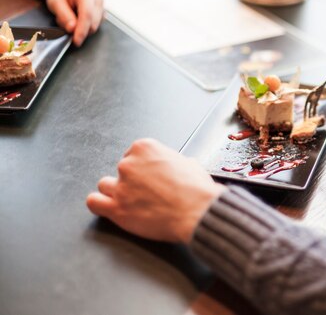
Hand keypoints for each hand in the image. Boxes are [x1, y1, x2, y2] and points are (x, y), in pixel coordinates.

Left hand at [46, 0, 103, 46]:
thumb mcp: (55, 1)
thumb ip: (64, 15)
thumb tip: (72, 29)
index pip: (87, 15)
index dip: (82, 30)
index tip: (76, 41)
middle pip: (93, 23)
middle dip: (79, 29)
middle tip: (64, 23)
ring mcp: (102, 5)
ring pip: (95, 26)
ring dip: (81, 28)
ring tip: (70, 18)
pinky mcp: (102, 12)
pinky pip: (95, 25)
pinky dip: (85, 26)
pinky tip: (77, 18)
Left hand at [86, 138, 226, 243]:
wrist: (198, 212)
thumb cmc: (197, 190)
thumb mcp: (189, 163)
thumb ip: (173, 161)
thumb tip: (175, 166)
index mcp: (145, 148)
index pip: (133, 154)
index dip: (143, 167)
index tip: (150, 175)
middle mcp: (129, 164)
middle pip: (120, 169)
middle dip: (132, 180)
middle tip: (147, 191)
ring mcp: (121, 186)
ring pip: (105, 185)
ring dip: (116, 192)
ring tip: (132, 201)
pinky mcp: (116, 208)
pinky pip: (93, 202)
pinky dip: (99, 204)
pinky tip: (110, 207)